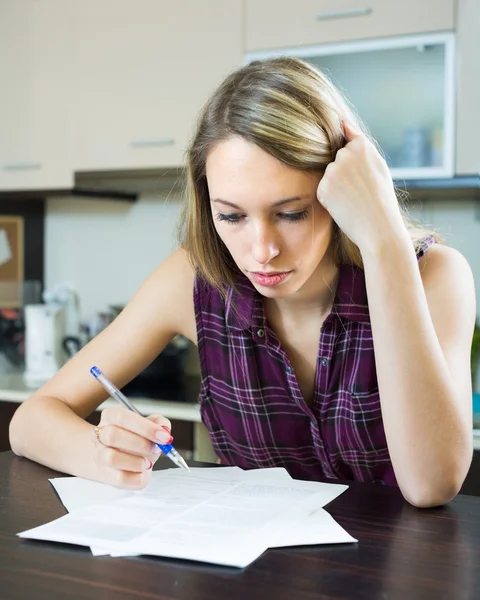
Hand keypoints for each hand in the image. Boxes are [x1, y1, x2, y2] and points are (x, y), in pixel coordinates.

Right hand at [91, 407, 172, 489]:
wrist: (121, 459)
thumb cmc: (136, 439)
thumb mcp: (150, 425)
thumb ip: (160, 423)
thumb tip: (164, 429)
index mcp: (111, 416)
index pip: (122, 417)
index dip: (145, 427)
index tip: (164, 437)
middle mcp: (101, 435)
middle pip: (112, 436)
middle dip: (140, 444)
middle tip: (157, 449)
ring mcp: (100, 456)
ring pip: (110, 458)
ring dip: (136, 462)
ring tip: (147, 462)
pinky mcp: (105, 475)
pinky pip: (118, 479)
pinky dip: (136, 478)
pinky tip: (143, 473)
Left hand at [317, 120, 405, 253]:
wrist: (379, 228)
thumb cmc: (381, 198)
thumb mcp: (377, 164)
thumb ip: (359, 142)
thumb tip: (342, 122)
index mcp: (361, 145)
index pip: (347, 144)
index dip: (354, 165)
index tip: (361, 178)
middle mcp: (345, 154)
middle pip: (335, 160)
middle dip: (344, 175)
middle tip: (360, 192)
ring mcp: (333, 171)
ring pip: (328, 175)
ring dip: (336, 187)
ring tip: (354, 200)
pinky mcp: (323, 187)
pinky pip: (322, 190)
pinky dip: (330, 199)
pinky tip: (344, 207)